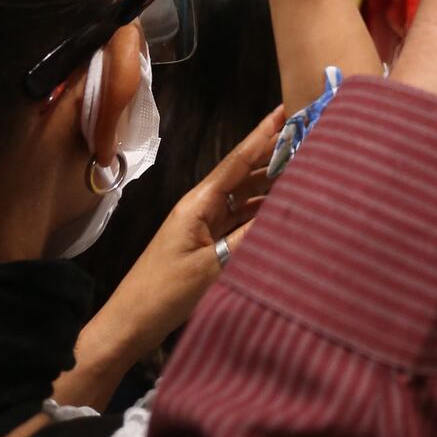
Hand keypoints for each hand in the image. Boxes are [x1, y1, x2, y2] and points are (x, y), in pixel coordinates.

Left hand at [95, 107, 283, 365]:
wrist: (129, 325)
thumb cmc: (163, 293)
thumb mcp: (211, 267)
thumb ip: (249, 238)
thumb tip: (285, 211)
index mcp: (198, 204)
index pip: (237, 162)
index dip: (262, 136)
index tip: (285, 110)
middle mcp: (202, 208)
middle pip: (243, 176)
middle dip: (272, 156)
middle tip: (307, 138)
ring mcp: (204, 228)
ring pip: (244, 199)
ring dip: (270, 185)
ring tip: (303, 171)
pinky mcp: (207, 247)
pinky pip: (240, 222)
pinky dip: (262, 214)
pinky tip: (283, 212)